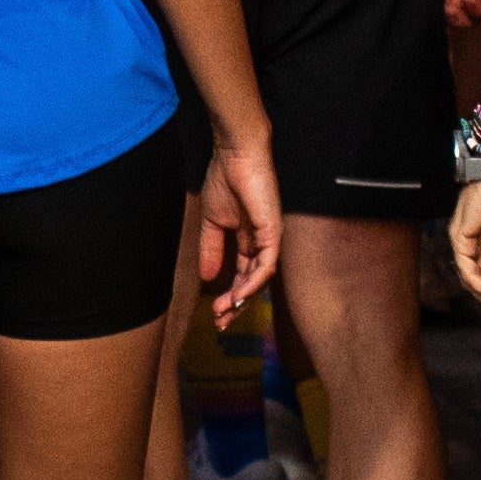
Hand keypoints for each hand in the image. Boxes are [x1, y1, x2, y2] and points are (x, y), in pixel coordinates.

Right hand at [195, 136, 282, 318]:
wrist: (234, 156)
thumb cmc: (224, 180)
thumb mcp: (212, 222)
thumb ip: (211, 249)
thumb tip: (207, 277)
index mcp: (248, 240)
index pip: (241, 276)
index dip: (229, 296)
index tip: (214, 315)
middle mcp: (262, 244)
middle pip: (252, 283)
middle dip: (237, 305)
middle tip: (221, 323)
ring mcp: (270, 239)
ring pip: (260, 279)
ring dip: (242, 298)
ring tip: (225, 312)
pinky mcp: (273, 233)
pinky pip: (266, 265)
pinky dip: (253, 282)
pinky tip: (239, 294)